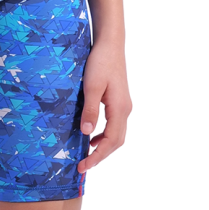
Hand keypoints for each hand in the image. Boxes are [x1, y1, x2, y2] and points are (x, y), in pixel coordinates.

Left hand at [77, 39, 131, 174]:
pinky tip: (93, 135)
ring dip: (104, 147)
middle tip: (83, 165)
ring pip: (117, 134)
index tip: (83, 166)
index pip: (111, 142)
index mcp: (120, 109)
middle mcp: (125, 110)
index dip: (97, 156)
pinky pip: (115, 124)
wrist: (110, 44)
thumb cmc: (100, 62)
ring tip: (88, 154)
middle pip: (117, 142)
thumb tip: (87, 133)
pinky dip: (105, 135)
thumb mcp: (92, 86)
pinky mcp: (119, 100)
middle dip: (101, 156)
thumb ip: (90, 110)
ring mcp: (124, 105)